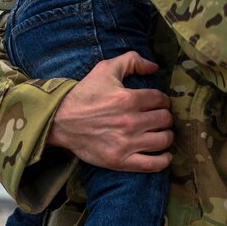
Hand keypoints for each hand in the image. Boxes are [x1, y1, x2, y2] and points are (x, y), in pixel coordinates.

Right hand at [46, 51, 173, 172]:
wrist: (60, 121)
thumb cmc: (84, 94)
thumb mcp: (105, 69)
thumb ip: (131, 60)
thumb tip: (154, 67)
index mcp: (129, 99)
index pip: (161, 100)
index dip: (163, 100)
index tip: (158, 104)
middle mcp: (130, 122)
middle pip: (165, 120)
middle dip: (165, 117)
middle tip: (158, 118)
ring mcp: (126, 143)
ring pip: (163, 140)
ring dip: (166, 135)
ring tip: (160, 133)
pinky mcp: (120, 161)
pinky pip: (152, 164)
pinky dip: (163, 160)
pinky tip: (165, 155)